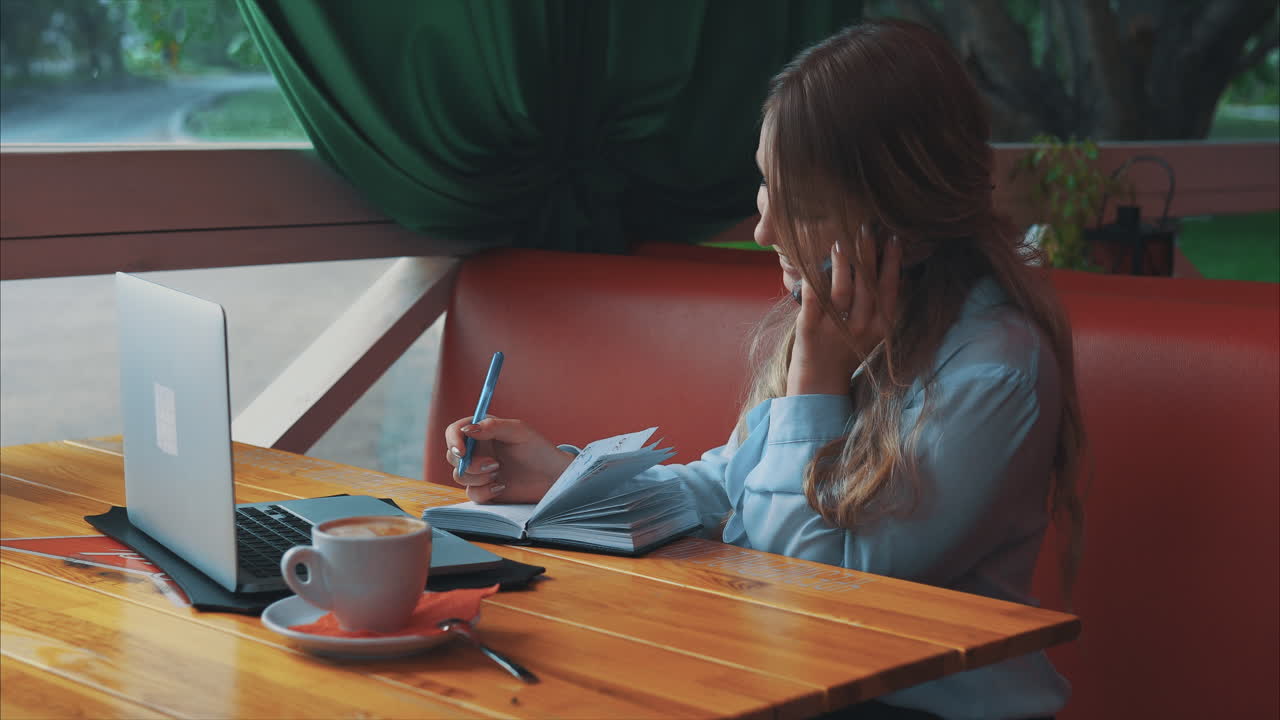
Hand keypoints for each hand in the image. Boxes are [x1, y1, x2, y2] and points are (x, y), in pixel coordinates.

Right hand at [443, 415, 574, 503]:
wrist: (552, 477)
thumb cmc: (538, 449)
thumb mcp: (519, 431)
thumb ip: (492, 427)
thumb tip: (467, 429)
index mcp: (482, 431)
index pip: (455, 431)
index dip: (453, 440)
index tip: (461, 451)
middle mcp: (478, 450)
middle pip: (453, 456)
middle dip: (469, 463)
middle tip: (494, 464)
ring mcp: (479, 472)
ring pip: (459, 475)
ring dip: (478, 476)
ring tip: (500, 472)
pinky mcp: (484, 490)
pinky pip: (471, 493)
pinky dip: (484, 491)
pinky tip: (502, 486)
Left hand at [787, 228, 901, 395]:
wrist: (820, 386)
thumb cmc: (846, 353)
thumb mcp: (872, 333)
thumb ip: (882, 307)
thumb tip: (898, 274)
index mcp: (880, 328)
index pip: (890, 290)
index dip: (892, 263)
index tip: (894, 238)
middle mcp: (861, 329)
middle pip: (867, 286)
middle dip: (867, 255)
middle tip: (865, 228)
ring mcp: (835, 329)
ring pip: (841, 291)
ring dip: (842, 264)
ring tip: (841, 241)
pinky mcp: (809, 330)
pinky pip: (813, 301)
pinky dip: (814, 281)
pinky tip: (813, 263)